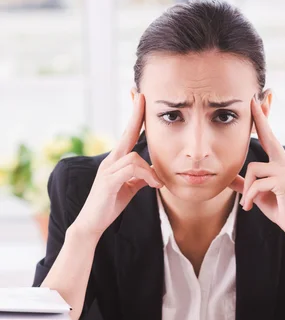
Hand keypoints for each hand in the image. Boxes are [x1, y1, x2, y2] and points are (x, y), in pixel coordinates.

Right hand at [74, 93, 163, 238]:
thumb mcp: (129, 188)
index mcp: (115, 161)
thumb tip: (155, 172)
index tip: (139, 98)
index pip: (127, 134)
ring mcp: (107, 171)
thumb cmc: (109, 205)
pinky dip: (146, 176)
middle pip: (126, 133)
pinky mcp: (108, 182)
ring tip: (158, 184)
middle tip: (142, 96)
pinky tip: (154, 185)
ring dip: (150, 171)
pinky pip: (131, 170)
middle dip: (135, 115)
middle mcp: (110, 161)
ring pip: (134, 158)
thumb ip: (140, 178)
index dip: (134, 117)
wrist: (91, 224)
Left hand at [230, 96, 284, 241]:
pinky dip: (249, 197)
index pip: (269, 137)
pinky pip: (257, 184)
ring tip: (247, 205)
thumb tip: (228, 178)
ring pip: (253, 169)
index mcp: (280, 163)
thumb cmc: (279, 209)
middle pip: (268, 137)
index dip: (262, 120)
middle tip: (252, 99)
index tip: (257, 101)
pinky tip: (249, 208)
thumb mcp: (257, 194)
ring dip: (246, 190)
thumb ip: (244, 184)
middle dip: (260, 118)